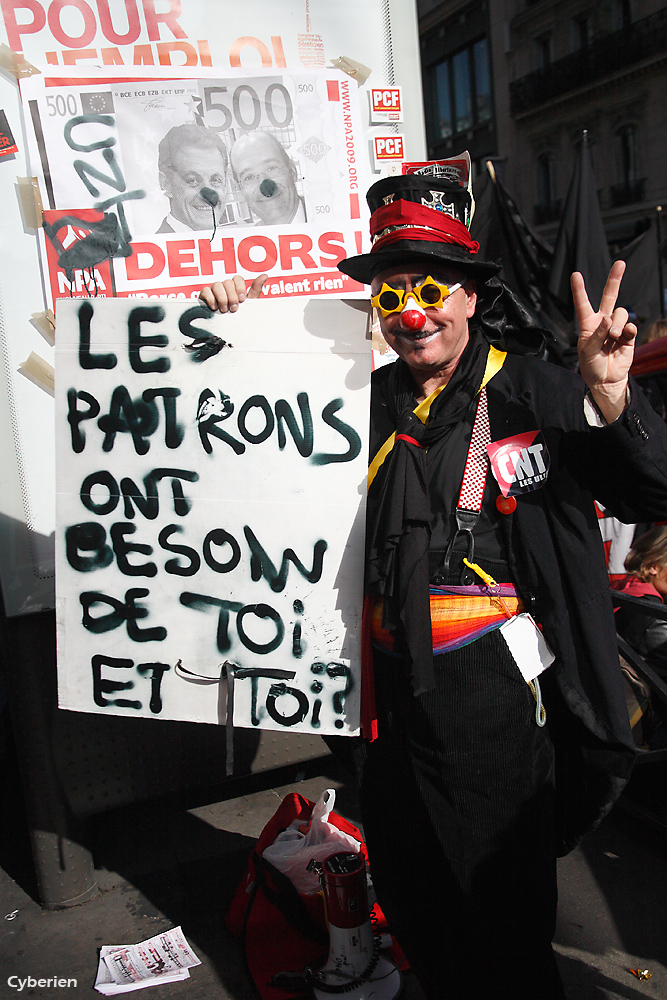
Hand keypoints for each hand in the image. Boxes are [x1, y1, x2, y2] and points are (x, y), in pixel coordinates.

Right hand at [199, 274, 266, 312]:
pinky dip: (210, 298)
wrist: (228, 330)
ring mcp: (214, 291)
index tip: (242, 300)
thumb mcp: (249, 304)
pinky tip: (214, 307)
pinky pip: (205, 290)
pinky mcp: (204, 296)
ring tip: (224, 310)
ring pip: (216, 285)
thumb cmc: (238, 316)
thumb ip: (255, 289)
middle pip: (227, 282)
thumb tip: (265, 275)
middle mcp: (224, 287)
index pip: (237, 278)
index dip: (240, 288)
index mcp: (235, 288)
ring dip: (222, 298)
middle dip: (232, 296)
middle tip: (234, 308)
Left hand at [571, 260, 636, 422]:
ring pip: (620, 313)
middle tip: (620, 263)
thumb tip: (609, 319)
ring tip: (613, 336)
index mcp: (588, 324)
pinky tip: (624, 336)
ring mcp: (617, 327)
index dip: (579, 290)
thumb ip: (598, 334)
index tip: (575, 274)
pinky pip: (630, 326)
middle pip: (610, 296)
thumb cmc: (591, 365)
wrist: (605, 379)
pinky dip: (628, 330)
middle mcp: (603, 322)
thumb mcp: (588, 350)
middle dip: (615, 279)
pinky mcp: (628, 335)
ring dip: (617, 324)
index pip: (583, 304)